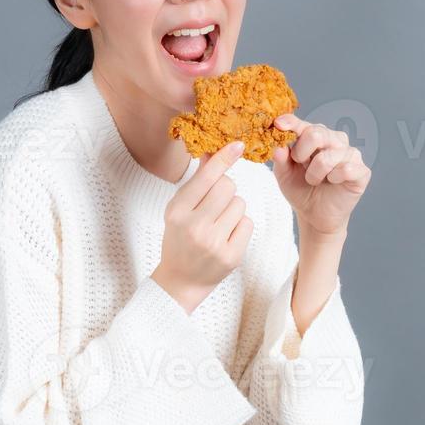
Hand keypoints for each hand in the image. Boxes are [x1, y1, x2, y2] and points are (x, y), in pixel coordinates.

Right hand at [151, 141, 251, 312]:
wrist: (181, 280)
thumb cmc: (180, 238)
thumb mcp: (179, 209)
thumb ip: (197, 182)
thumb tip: (212, 152)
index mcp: (177, 212)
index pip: (206, 178)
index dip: (224, 159)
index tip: (238, 144)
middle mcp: (195, 227)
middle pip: (228, 187)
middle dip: (226, 189)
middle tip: (216, 203)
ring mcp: (214, 243)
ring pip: (240, 204)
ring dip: (233, 208)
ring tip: (218, 223)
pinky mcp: (231, 256)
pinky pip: (247, 223)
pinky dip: (240, 225)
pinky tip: (226, 236)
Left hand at [269, 113, 370, 238]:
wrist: (315, 215)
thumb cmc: (301, 189)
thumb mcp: (284, 175)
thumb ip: (280, 160)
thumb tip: (278, 148)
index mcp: (315, 136)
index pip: (303, 124)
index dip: (291, 123)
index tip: (278, 124)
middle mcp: (335, 140)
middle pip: (316, 134)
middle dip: (301, 153)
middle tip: (301, 165)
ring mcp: (350, 154)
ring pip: (327, 157)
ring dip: (314, 174)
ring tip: (314, 181)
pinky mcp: (362, 170)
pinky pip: (346, 169)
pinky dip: (334, 179)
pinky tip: (333, 183)